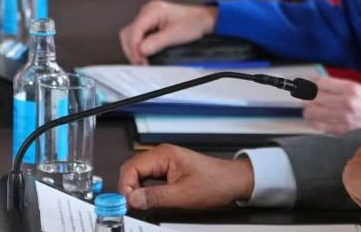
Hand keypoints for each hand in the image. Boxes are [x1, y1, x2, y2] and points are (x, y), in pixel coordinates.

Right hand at [118, 0, 216, 64]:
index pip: (134, 30)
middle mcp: (147, 11)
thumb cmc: (193, 23)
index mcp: (152, 10)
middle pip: (129, 32)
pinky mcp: (149, 22)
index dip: (135, 48)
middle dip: (132, 50)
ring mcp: (147, 16)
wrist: (203, 19)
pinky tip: (144, 53)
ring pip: (130, 34)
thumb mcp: (176, 35)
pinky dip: (138, 45)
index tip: (141, 61)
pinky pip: (138, 34)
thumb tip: (141, 51)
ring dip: (134, 48)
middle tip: (141, 64)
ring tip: (142, 61)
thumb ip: (157, 43)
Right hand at [118, 144, 254, 209]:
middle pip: (132, 169)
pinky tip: (145, 198)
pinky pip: (148, 176)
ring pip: (139, 173)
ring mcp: (165, 161)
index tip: (126, 202)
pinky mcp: (168, 169)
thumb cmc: (215, 183)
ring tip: (136, 203)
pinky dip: (143, 188)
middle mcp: (162, 155)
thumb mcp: (184, 195)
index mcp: (163, 155)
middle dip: (127, 187)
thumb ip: (156, 197)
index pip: (132, 168)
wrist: (234, 181)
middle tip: (128, 205)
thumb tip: (133, 199)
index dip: (126, 186)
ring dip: (135, 188)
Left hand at [302, 76, 360, 134]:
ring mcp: (342, 116)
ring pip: (310, 110)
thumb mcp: (357, 92)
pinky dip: (313, 121)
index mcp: (351, 89)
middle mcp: (347, 101)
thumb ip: (336, 85)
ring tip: (315, 110)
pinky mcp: (338, 130)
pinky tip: (319, 119)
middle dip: (309, 97)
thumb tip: (313, 81)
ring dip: (310, 110)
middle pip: (312, 96)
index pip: (320, 82)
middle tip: (310, 99)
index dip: (311, 83)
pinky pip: (314, 123)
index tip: (308, 85)